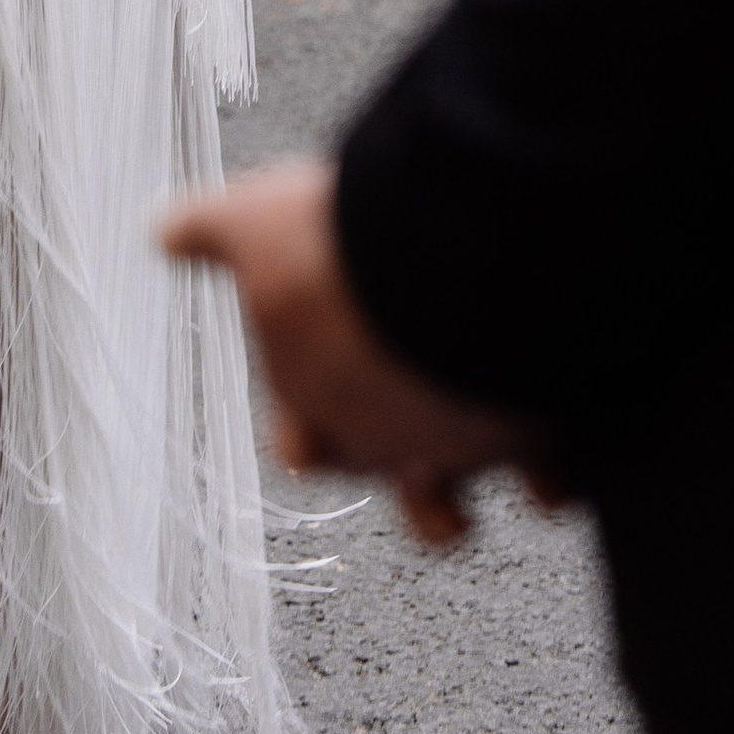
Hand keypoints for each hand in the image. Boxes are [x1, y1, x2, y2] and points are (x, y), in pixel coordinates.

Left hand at [163, 159, 540, 547]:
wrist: (448, 257)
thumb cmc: (342, 250)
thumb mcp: (261, 221)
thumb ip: (213, 232)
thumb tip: (161, 229)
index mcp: (318, 408)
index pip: (307, 439)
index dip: (317, 418)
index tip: (324, 391)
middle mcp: (389, 447)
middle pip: (386, 481)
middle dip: (400, 464)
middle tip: (409, 420)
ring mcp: (463, 450)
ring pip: (461, 512)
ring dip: (471, 497)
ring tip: (493, 480)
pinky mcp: (537, 435)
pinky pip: (560, 478)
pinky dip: (566, 467)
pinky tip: (572, 446)